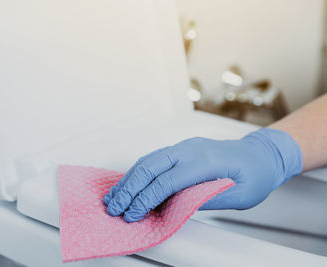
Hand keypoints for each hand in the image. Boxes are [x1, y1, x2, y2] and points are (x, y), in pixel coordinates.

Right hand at [103, 128, 302, 221]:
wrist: (262, 154)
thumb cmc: (255, 174)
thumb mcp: (240, 195)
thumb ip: (207, 199)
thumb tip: (176, 207)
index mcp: (206, 161)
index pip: (167, 181)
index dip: (146, 199)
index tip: (133, 214)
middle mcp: (190, 149)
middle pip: (150, 166)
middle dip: (129, 188)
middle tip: (114, 207)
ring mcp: (184, 147)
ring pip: (149, 160)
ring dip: (129, 179)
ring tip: (114, 196)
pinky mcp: (181, 149)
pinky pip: (154, 158)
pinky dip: (138, 172)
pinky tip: (129, 183)